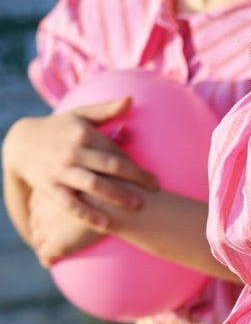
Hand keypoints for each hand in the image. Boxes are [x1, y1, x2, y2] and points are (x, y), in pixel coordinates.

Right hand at [5, 97, 157, 227]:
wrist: (21, 143)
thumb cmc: (59, 128)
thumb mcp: (80, 115)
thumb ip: (106, 110)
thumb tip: (131, 99)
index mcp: (84, 133)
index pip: (116, 150)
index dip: (135, 165)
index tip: (153, 178)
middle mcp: (74, 151)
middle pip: (110, 166)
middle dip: (136, 178)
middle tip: (156, 189)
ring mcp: (61, 170)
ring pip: (93, 184)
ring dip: (116, 196)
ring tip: (137, 206)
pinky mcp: (50, 187)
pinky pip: (70, 203)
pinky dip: (87, 214)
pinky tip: (105, 224)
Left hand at [27, 189, 105, 264]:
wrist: (108, 208)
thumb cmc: (106, 196)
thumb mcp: (90, 189)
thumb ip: (84, 192)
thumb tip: (97, 193)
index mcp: (48, 194)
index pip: (36, 204)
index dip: (41, 211)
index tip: (49, 216)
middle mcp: (42, 210)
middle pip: (35, 221)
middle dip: (39, 228)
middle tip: (48, 235)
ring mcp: (45, 228)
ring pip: (37, 240)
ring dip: (41, 246)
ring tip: (48, 253)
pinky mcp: (54, 245)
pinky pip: (46, 256)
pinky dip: (47, 260)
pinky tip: (51, 263)